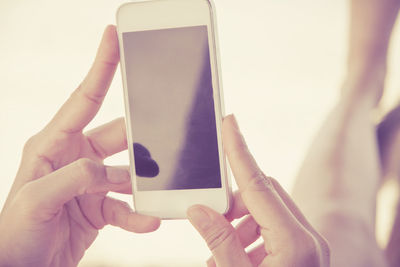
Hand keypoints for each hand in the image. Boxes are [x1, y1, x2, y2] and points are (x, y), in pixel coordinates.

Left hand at [0, 25, 159, 265]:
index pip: (84, 99)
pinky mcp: (100, 206)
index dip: (101, 67)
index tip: (114, 39)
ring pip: (128, 174)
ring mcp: (90, 182)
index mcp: (53, 144)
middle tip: (166, 139)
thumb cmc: (14, 233)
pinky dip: (139, 213)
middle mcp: (74, 158)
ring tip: (162, 190)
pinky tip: (149, 220)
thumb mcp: (35, 200)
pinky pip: (126, 205)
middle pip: (119, 138)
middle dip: (143, 139)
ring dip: (144, 184)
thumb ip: (72, 177)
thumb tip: (106, 170)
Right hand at [187, 115, 329, 266]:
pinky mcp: (305, 251)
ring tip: (223, 251)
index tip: (229, 123)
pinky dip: (252, 233)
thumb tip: (199, 210)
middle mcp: (308, 238)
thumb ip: (219, 241)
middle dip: (234, 201)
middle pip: (264, 194)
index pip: (258, 185)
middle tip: (212, 219)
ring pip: (269, 209)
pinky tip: (238, 255)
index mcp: (295, 242)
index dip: (239, 151)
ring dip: (241, 221)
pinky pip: (276, 226)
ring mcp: (310, 244)